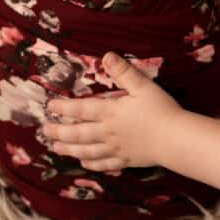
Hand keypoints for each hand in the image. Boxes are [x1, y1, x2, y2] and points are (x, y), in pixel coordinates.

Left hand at [42, 52, 183, 170]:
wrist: (175, 139)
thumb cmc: (161, 110)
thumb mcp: (143, 86)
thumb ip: (124, 72)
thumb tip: (107, 56)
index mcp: (111, 112)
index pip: (81, 109)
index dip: (63, 107)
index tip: (49, 106)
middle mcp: (108, 132)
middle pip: (78, 133)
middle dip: (59, 131)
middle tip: (45, 130)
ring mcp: (116, 148)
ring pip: (87, 150)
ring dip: (70, 149)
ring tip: (57, 148)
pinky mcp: (126, 159)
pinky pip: (105, 163)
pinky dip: (92, 164)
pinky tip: (84, 163)